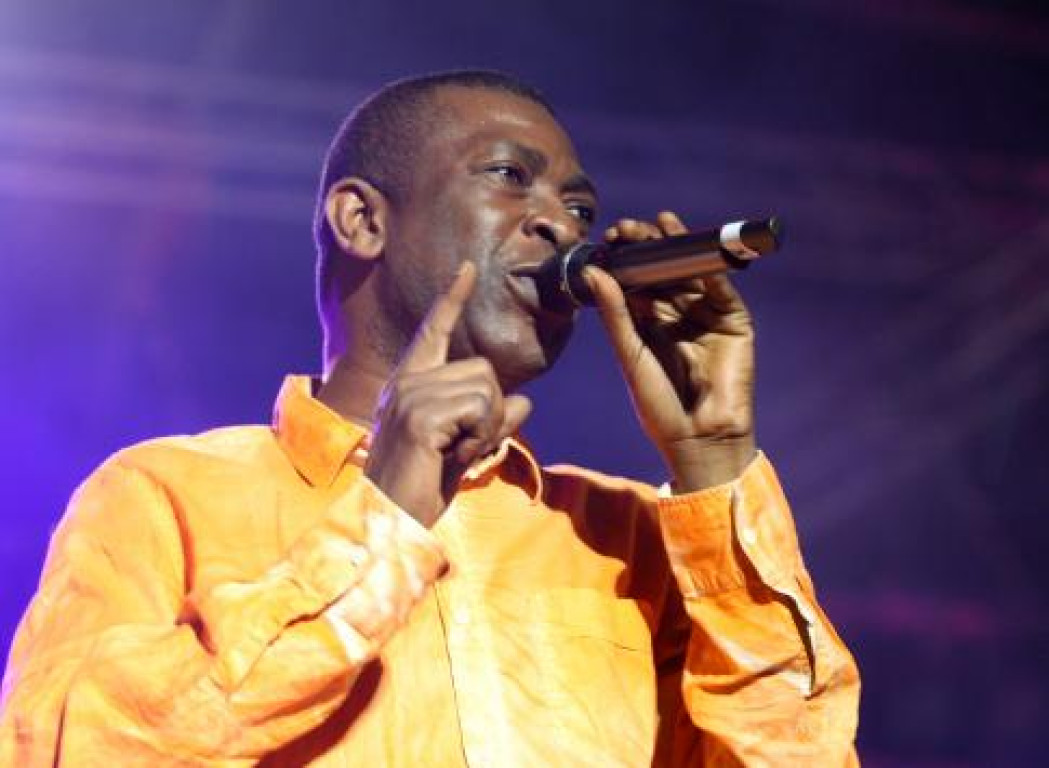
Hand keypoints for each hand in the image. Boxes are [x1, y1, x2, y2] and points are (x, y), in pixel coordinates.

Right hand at [364, 262, 531, 525]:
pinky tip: (453, 458)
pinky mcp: (419, 416)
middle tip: (462, 447)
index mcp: (411, 383)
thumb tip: (525, 401)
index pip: (435, 332)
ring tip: (454, 454)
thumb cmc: (422, 486)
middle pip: (484, 369)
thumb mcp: (465, 448)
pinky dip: (481, 439)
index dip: (452, 299)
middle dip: (490, 413)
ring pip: (487, 390)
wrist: (390, 518)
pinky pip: (481, 410)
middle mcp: (407, 381)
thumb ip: (492, 422)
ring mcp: (410, 395)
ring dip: (486, 429)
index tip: (466, 269)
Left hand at [585, 212, 755, 490]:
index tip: (609, 239)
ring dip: (677, 248)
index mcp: (649, 323)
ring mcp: (707, 317)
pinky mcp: (734, 323)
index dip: (625, 258)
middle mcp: (678, 315)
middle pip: (663, 272)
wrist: (698, 439)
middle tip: (628, 228)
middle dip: (648, 247)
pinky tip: (695, 248)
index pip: (637, 281)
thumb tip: (593, 271)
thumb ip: (615, 312)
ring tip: (659, 225)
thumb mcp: (630, 353)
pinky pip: (721, 290)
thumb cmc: (659, 404)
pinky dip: (711, 267)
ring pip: (691, 274)